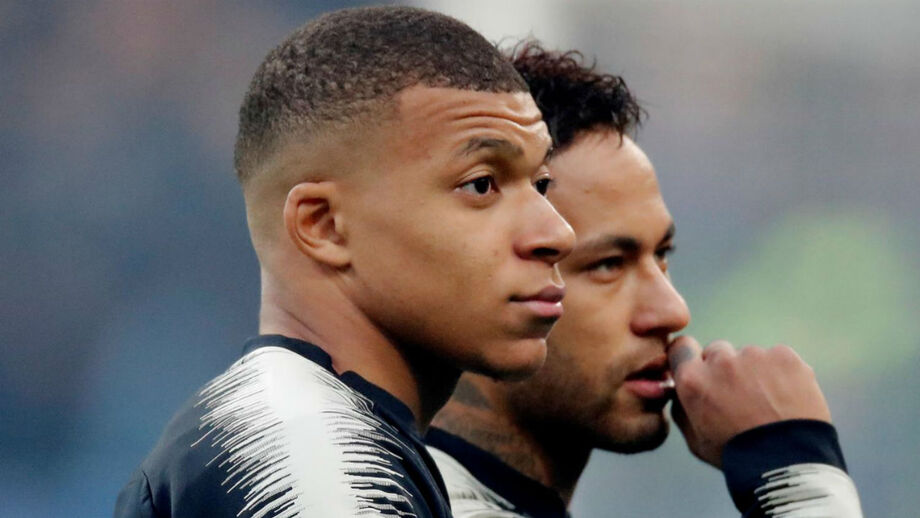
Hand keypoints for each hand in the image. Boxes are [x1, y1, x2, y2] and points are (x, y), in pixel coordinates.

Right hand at [667, 336, 830, 467]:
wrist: (789, 462)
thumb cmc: (738, 457)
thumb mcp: (695, 440)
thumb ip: (682, 409)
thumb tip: (679, 391)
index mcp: (693, 380)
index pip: (681, 348)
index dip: (689, 358)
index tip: (699, 369)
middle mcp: (720, 361)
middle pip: (717, 352)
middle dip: (724, 369)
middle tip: (740, 397)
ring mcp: (754, 356)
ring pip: (749, 356)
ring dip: (754, 372)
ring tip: (769, 404)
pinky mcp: (784, 356)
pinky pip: (778, 359)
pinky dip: (781, 374)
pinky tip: (787, 399)